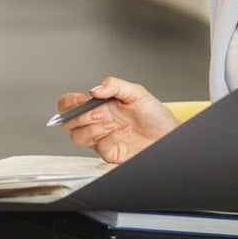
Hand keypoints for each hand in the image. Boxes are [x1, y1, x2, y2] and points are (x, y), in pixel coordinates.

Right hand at [58, 77, 178, 164]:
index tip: (81, 100)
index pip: (70, 105)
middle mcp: (97, 122)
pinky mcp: (110, 153)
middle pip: (68, 123)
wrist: (169, 134)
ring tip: (110, 123)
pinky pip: (100, 147)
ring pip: (78, 137)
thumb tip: (94, 90)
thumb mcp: (136, 92)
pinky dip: (112, 137)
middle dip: (79, 117)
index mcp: (98, 106)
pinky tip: (124, 131)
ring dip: (92, 129)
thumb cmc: (155, 115)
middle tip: (98, 113)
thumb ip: (114, 85)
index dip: (68, 103)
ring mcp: (101, 138)